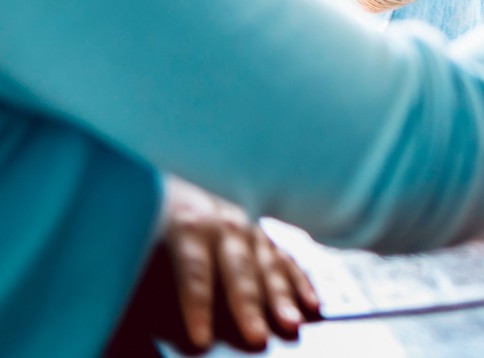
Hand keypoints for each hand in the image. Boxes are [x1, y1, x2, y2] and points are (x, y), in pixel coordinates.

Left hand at [133, 178, 319, 351]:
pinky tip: (312, 304)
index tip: (200, 339)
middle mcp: (223, 223)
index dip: (197, 306)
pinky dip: (300, 283)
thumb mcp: (133, 252)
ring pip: (270, 264)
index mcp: (185, 226)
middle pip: (239, 269)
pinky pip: (287, 260)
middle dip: (249, 305)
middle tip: (258, 338)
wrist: (151, 182)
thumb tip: (146, 333)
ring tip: (292, 324)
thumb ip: (143, 288)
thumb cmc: (142, 226)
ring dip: (283, 296)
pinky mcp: (262, 234)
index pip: (195, 272)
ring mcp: (249, 227)